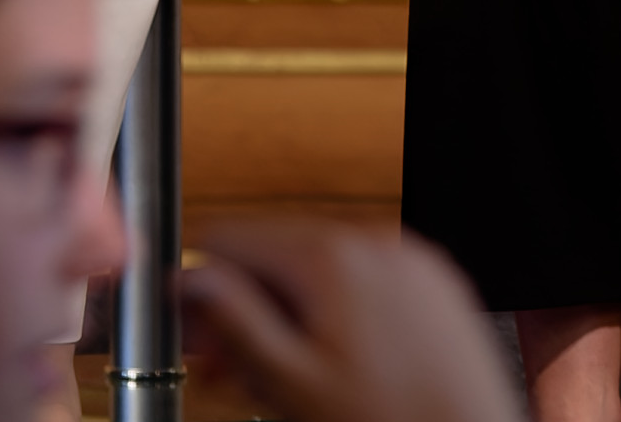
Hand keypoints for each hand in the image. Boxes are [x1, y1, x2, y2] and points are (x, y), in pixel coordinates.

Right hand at [183, 219, 522, 421]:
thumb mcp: (292, 382)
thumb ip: (233, 320)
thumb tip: (188, 276)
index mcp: (331, 256)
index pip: (229, 238)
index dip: (199, 287)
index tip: (190, 330)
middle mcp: (374, 241)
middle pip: (275, 254)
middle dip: (244, 310)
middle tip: (228, 368)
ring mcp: (409, 259)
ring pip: (319, 271)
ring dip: (288, 316)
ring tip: (284, 380)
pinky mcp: (433, 282)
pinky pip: (365, 282)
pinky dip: (336, 315)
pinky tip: (331, 365)